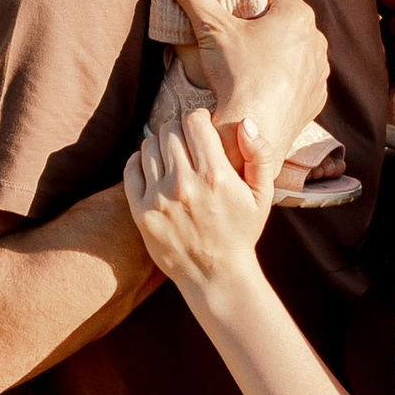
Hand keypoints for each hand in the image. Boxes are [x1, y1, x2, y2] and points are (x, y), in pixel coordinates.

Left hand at [124, 104, 272, 292]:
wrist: (216, 276)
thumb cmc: (241, 232)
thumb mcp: (262, 196)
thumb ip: (260, 155)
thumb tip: (245, 122)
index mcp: (215, 176)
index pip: (194, 121)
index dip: (199, 119)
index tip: (203, 129)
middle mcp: (185, 185)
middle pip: (169, 129)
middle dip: (180, 130)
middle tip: (188, 144)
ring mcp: (159, 199)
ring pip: (149, 146)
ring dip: (160, 145)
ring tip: (173, 158)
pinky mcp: (141, 213)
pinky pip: (131, 168)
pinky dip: (139, 161)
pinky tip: (154, 168)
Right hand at [156, 0, 330, 191]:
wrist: (251, 133)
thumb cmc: (236, 75)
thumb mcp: (210, 28)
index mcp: (297, 14)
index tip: (231, 4)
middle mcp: (316, 39)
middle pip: (285, 17)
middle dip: (262, 21)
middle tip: (234, 33)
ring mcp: (320, 71)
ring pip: (295, 48)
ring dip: (276, 49)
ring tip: (247, 61)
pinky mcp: (317, 97)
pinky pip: (301, 77)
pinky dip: (285, 77)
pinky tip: (262, 85)